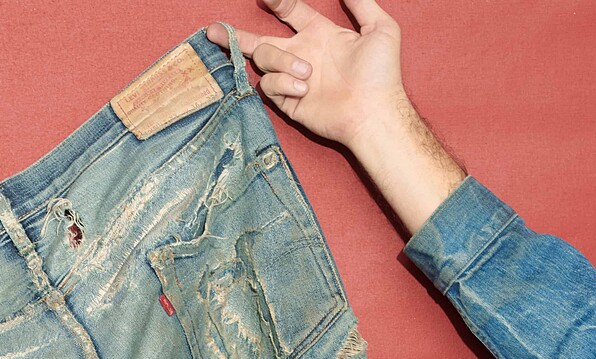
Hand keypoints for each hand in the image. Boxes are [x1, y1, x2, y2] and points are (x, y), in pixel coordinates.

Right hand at [207, 0, 465, 235]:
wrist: (374, 112)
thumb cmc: (382, 73)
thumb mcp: (380, 28)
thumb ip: (362, 2)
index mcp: (319, 34)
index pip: (289, 11)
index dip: (277, 0)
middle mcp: (302, 54)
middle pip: (261, 39)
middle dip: (236, 35)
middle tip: (213, 29)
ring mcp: (293, 79)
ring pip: (264, 58)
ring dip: (282, 61)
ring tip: (307, 73)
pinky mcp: (289, 102)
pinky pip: (269, 85)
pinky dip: (283, 82)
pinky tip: (303, 88)